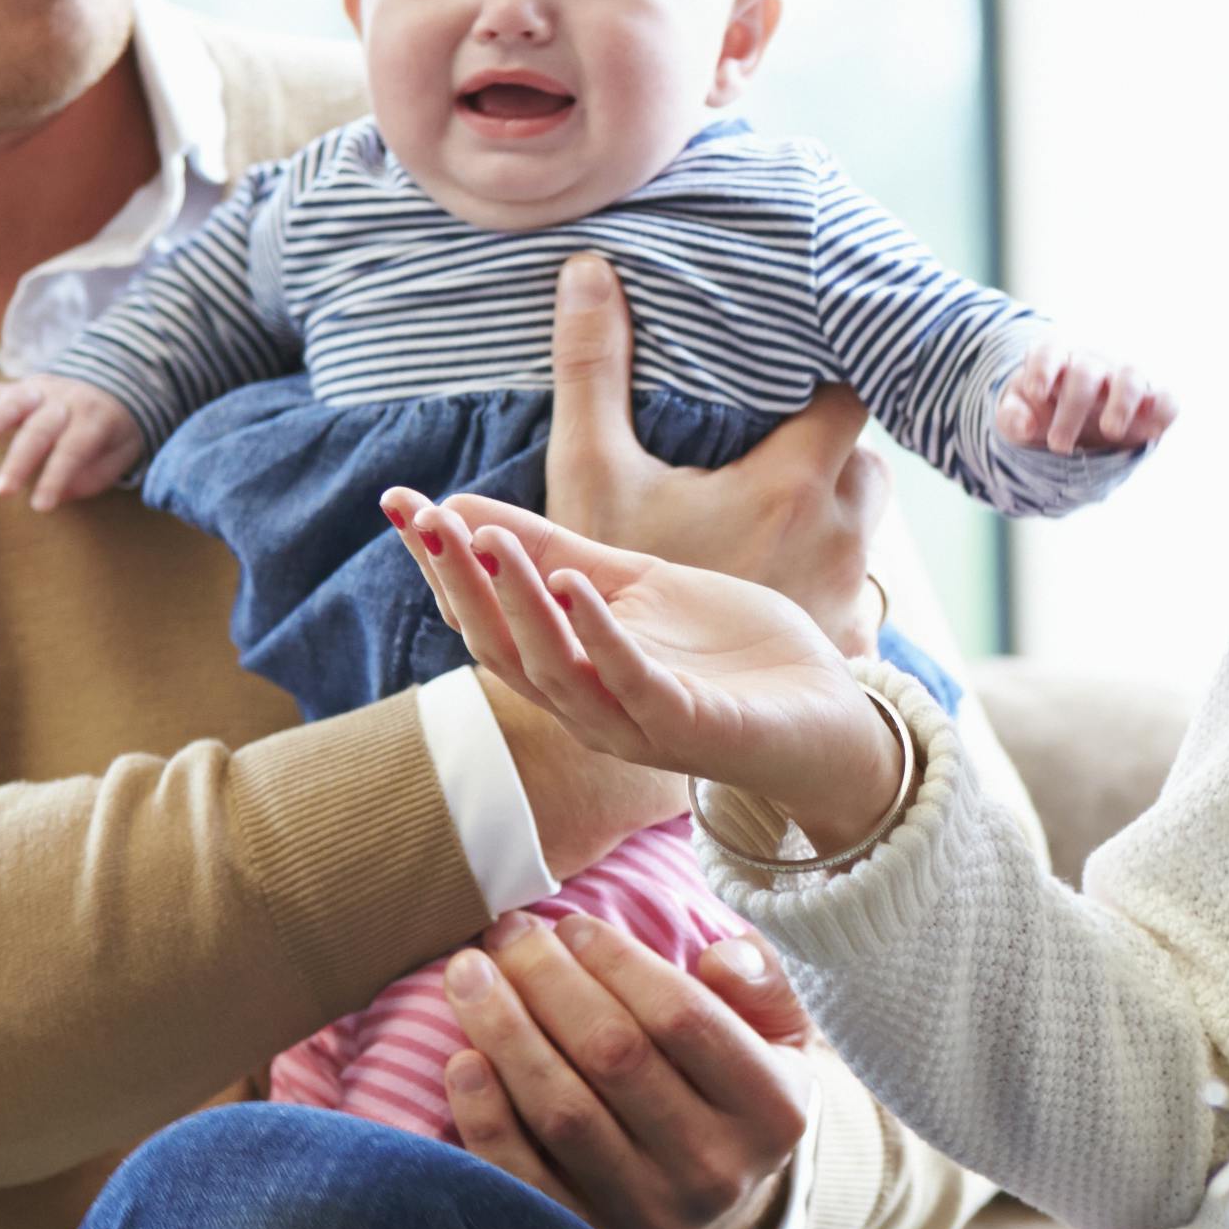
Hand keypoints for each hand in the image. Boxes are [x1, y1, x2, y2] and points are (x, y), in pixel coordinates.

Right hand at [0, 375, 142, 510]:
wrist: (111, 381)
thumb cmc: (111, 431)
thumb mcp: (122, 453)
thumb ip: (95, 474)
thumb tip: (61, 492)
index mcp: (95, 417)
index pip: (74, 448)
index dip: (56, 477)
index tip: (40, 507)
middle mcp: (64, 399)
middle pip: (39, 426)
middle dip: (19, 460)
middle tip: (2, 492)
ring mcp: (37, 388)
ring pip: (8, 401)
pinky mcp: (15, 385)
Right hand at [386, 487, 903, 847]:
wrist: (829, 716)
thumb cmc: (732, 654)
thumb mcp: (639, 585)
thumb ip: (562, 550)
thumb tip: (469, 508)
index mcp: (571, 667)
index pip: (485, 618)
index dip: (439, 564)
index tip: (399, 502)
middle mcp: (588, 703)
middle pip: (501, 648)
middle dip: (460, 583)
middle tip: (427, 519)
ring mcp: (635, 721)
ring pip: (554, 669)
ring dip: (518, 603)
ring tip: (491, 541)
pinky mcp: (691, 726)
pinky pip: (632, 683)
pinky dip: (599, 635)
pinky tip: (575, 584)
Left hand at [435, 907, 815, 1228]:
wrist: (713, 1221)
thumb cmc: (728, 1097)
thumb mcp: (777, 1039)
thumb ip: (760, 984)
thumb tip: (721, 956)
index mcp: (772, 1108)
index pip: (684, 1017)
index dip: (617, 961)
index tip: (572, 926)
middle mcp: (716, 1169)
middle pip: (614, 1055)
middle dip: (548, 980)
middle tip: (508, 933)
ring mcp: (650, 1215)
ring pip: (563, 1112)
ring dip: (505, 1032)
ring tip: (468, 974)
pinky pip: (523, 1179)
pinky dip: (485, 1118)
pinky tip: (461, 1060)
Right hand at [540, 254, 885, 651]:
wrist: (644, 718)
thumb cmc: (616, 596)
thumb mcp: (592, 476)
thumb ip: (592, 370)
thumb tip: (588, 268)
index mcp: (790, 488)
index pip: (845, 401)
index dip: (826, 378)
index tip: (797, 361)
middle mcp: (839, 542)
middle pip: (866, 466)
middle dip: (831, 448)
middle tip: (780, 435)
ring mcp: (851, 598)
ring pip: (866, 530)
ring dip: (834, 511)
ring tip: (779, 503)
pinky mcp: (849, 647)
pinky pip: (862, 593)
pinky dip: (832, 577)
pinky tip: (789, 573)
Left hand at [994, 339, 1173, 458]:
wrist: (1072, 430)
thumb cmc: (1041, 416)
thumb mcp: (1017, 420)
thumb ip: (1012, 419)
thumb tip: (1024, 423)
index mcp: (1055, 360)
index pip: (1049, 349)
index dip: (1043, 367)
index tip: (1036, 393)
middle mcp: (1092, 364)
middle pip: (1086, 372)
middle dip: (1072, 408)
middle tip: (1058, 445)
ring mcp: (1124, 381)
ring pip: (1129, 376)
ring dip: (1121, 403)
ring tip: (1110, 431)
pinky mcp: (1151, 404)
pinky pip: (1167, 399)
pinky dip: (1163, 410)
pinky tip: (1151, 432)